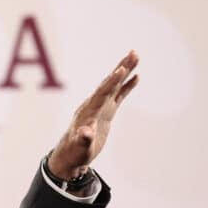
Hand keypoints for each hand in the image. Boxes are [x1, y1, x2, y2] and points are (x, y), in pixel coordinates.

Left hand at [48, 50, 138, 179]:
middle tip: (133, 52)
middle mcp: (94, 104)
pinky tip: (136, 76)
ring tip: (136, 56)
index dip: (112, 82)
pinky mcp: (106, 111)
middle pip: (109, 83)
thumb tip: (86, 132)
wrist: (71, 154)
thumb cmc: (75, 152)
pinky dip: (127, 85)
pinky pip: (118, 95)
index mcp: (88, 111)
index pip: (102, 93)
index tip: (121, 69)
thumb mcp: (80, 147)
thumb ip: (83, 139)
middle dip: (121, 68)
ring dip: (125, 71)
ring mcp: (100, 107)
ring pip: (115, 85)